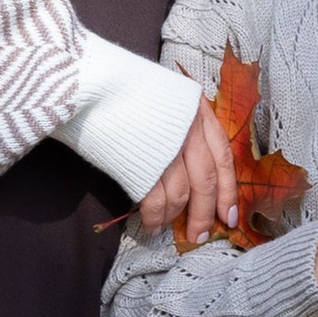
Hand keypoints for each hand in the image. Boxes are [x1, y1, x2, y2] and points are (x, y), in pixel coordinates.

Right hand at [134, 98, 237, 248]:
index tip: (228, 216)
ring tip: (167, 228)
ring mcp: (166, 147)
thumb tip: (192, 168)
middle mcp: (188, 129)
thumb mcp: (167, 99)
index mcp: (197, 111)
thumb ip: (184, 127)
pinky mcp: (142, 164)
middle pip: (205, 181)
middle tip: (200, 234)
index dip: (227, 191)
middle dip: (204, 213)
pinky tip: (152, 226)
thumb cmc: (123, 90)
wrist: (88, 82)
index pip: (223, 158)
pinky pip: (155, 201)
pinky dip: (155, 218)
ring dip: (175, 217)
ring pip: (181, 195)